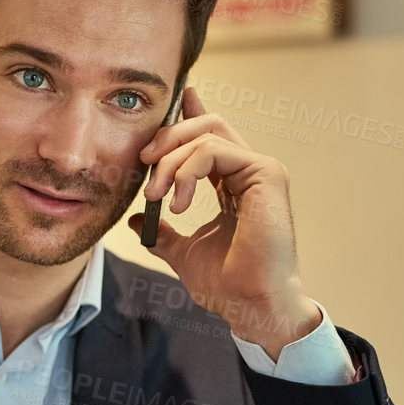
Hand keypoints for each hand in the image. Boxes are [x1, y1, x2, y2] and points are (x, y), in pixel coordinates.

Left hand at [129, 86, 321, 359]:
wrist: (251, 305)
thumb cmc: (228, 285)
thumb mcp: (183, 253)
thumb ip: (163, 234)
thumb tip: (138, 221)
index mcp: (234, 184)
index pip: (210, 138)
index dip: (190, 115)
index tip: (173, 100)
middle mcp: (250, 172)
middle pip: (206, 126)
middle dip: (168, 137)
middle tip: (143, 160)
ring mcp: (261, 170)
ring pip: (207, 134)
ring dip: (171, 160)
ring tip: (156, 194)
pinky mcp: (265, 174)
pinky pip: (215, 151)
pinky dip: (188, 169)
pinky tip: (178, 201)